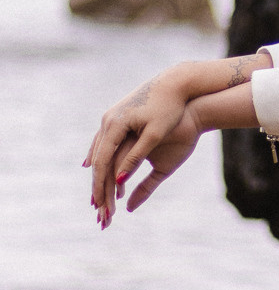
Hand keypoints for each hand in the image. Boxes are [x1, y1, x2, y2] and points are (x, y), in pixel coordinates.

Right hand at [84, 69, 188, 223]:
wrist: (174, 82)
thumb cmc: (169, 108)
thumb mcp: (155, 134)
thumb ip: (137, 156)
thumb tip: (120, 180)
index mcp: (115, 125)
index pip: (103, 162)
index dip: (100, 185)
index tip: (100, 205)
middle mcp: (108, 120)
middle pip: (98, 158)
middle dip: (97, 184)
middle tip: (96, 207)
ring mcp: (110, 116)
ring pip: (98, 149)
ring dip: (97, 172)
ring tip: (95, 192)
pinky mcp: (117, 115)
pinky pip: (103, 141)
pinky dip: (99, 156)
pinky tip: (93, 165)